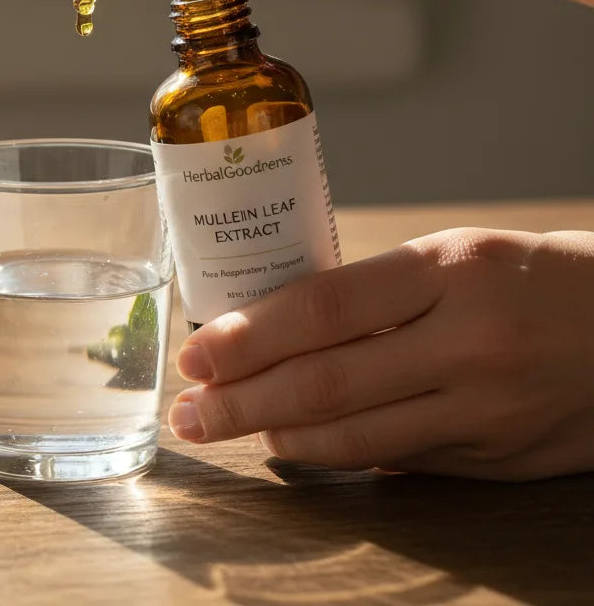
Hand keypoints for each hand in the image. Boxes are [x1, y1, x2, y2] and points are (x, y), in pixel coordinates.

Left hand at [168, 227, 593, 479]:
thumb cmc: (530, 277)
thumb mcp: (454, 257)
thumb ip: (374, 293)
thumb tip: (282, 327)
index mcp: (449, 272)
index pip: (325, 307)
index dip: (250, 336)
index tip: (198, 353)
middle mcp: (467, 343)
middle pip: (328, 383)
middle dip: (243, 400)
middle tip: (191, 410)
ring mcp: (486, 410)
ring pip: (357, 437)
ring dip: (279, 436)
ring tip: (227, 429)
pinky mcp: (497, 460)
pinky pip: (398, 462)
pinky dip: (337, 456)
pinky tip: (296, 447)